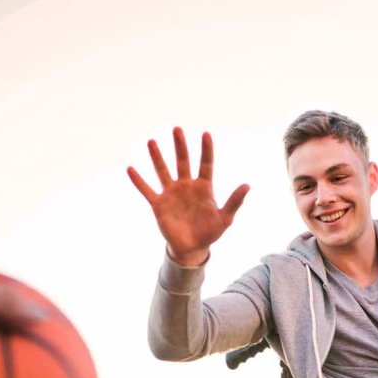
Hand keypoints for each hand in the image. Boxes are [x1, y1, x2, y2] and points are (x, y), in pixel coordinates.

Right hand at [127, 128, 249, 265]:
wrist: (192, 248)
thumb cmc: (210, 232)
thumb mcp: (225, 218)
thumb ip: (234, 201)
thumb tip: (247, 185)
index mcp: (204, 187)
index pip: (205, 164)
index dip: (206, 150)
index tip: (206, 134)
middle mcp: (186, 186)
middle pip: (182, 161)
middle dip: (180, 145)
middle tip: (177, 129)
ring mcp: (171, 194)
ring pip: (163, 171)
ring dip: (157, 157)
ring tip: (152, 141)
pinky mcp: (159, 204)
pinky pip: (147, 190)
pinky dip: (139, 181)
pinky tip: (130, 169)